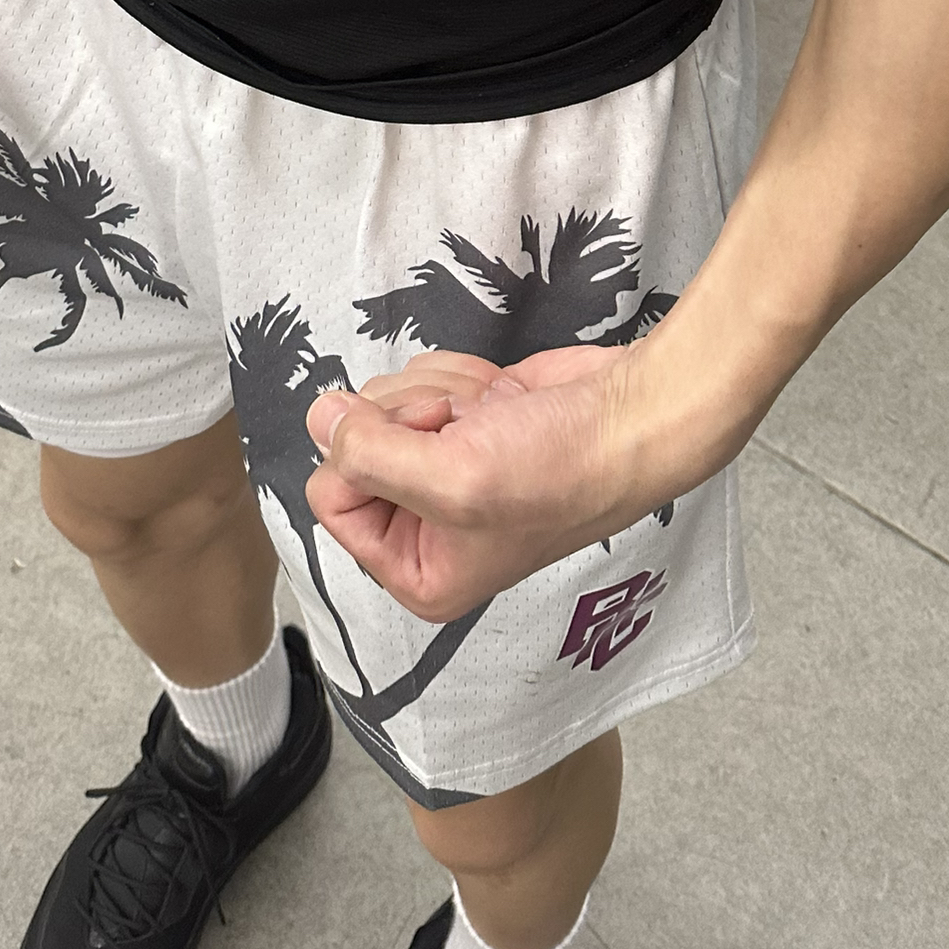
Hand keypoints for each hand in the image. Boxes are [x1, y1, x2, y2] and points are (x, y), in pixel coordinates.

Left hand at [305, 344, 651, 621]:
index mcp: (418, 571)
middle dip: (408, 416)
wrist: (630, 418)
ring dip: (438, 393)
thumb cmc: (558, 470)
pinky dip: (457, 377)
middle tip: (466, 429)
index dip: (370, 454)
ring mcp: (444, 468)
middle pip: (354, 442)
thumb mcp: (452, 479)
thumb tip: (317, 418)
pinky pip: (420, 380)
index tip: (429, 443)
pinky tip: (501, 398)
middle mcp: (424, 525)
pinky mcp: (462, 422)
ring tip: (493, 417)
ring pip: (385, 403)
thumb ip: (368, 454)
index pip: (331, 496)